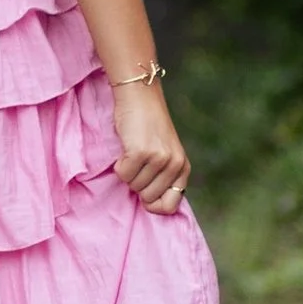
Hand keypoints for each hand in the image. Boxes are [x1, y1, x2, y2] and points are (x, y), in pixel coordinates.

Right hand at [110, 76, 189, 214]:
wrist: (140, 96)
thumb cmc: (148, 126)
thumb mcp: (165, 153)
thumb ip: (165, 177)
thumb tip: (151, 205)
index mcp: (183, 168)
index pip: (170, 207)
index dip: (152, 202)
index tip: (145, 188)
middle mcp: (174, 165)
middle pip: (147, 197)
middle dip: (137, 183)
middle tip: (138, 162)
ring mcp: (159, 159)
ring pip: (134, 187)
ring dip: (128, 172)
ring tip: (133, 151)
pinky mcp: (141, 152)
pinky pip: (122, 175)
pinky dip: (119, 165)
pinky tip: (126, 148)